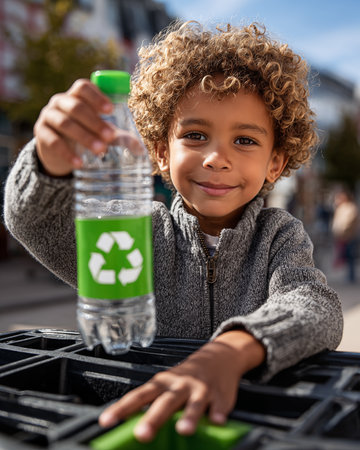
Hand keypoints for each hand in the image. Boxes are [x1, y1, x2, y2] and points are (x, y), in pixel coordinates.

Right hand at [34, 79, 116, 175]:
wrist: (56, 150)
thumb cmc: (84, 134)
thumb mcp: (100, 133)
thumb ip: (119, 137)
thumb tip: (140, 149)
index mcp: (76, 96)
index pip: (84, 87)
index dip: (97, 96)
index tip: (111, 110)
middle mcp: (60, 102)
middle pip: (76, 106)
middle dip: (94, 121)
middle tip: (110, 136)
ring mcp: (48, 116)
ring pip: (64, 123)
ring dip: (84, 136)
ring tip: (100, 151)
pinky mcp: (41, 134)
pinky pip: (53, 141)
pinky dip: (67, 152)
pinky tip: (79, 164)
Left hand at [99, 330, 264, 442]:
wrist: (218, 357)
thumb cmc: (185, 377)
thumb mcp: (166, 384)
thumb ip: (150, 402)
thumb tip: (126, 424)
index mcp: (162, 383)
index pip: (138, 396)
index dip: (122, 408)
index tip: (106, 421)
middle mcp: (180, 385)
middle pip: (165, 402)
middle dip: (153, 418)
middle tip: (141, 434)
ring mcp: (201, 389)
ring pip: (194, 403)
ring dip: (189, 416)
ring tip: (184, 430)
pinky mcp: (220, 395)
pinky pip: (220, 406)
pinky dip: (219, 413)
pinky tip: (218, 421)